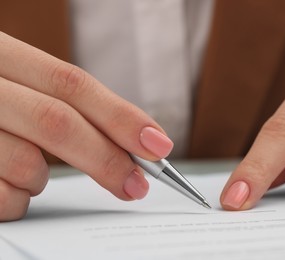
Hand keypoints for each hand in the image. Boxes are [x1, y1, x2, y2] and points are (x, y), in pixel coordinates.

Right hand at [0, 32, 172, 220]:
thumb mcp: (16, 84)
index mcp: (0, 55)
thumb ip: (61, 104)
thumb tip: (130, 140)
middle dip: (106, 158)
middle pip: (58, 122)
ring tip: (32, 173)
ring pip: (26, 165)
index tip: (157, 144)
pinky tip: (5, 184)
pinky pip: (2, 196)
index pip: (72, 84)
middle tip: (136, 185)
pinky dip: (16, 199)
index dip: (120, 116)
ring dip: (42, 179)